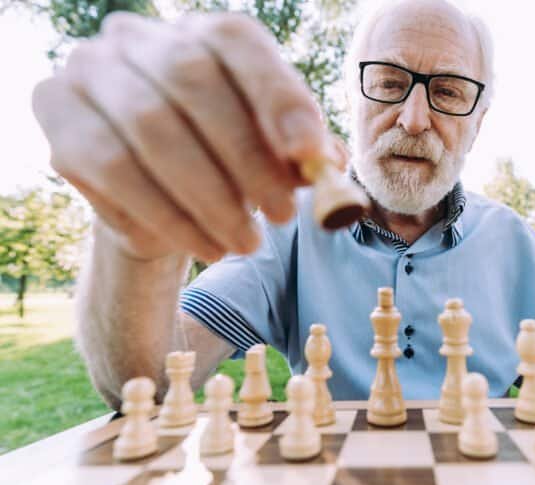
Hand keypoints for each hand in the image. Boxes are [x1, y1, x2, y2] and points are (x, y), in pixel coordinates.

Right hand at [32, 12, 326, 261]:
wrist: (157, 195)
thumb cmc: (226, 167)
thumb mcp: (274, 159)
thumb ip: (301, 157)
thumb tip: (322, 164)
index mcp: (204, 36)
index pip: (238, 44)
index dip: (277, 97)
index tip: (309, 154)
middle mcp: (141, 38)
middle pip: (193, 81)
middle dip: (246, 158)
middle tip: (283, 217)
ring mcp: (92, 70)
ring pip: (151, 128)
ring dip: (208, 197)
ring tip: (246, 243)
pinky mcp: (58, 114)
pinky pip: (111, 168)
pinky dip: (166, 215)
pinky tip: (203, 245)